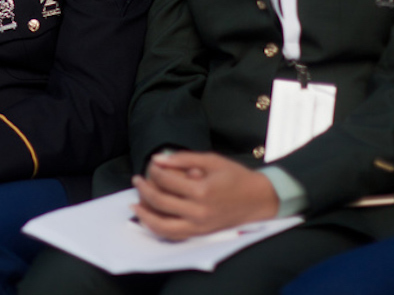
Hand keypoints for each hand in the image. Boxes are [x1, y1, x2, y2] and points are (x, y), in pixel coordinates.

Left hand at [130, 151, 278, 240]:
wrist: (258, 199)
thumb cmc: (235, 177)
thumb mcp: (212, 160)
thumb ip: (183, 158)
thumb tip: (157, 159)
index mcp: (202, 191)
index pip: (167, 181)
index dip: (155, 171)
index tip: (151, 164)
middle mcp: (199, 211)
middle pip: (161, 203)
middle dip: (144, 190)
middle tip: (137, 180)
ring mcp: (199, 226)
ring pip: (163, 226)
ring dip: (145, 215)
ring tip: (135, 205)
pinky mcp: (200, 233)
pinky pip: (173, 235)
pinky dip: (157, 229)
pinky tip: (149, 219)